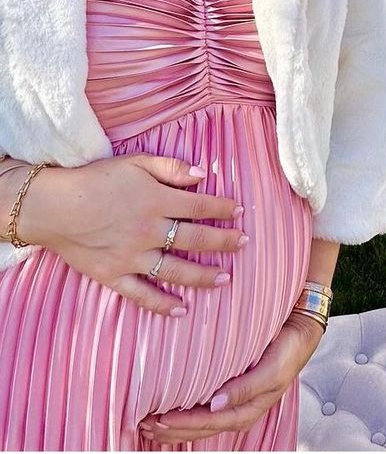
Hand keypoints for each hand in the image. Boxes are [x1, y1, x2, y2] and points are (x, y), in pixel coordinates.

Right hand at [21, 153, 244, 315]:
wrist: (54, 206)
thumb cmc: (96, 179)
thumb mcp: (135, 162)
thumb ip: (171, 167)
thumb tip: (203, 175)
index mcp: (157, 201)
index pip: (200, 207)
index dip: (223, 209)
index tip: (240, 212)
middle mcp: (150, 231)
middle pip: (195, 239)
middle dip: (223, 242)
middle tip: (244, 243)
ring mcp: (133, 257)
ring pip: (176, 270)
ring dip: (204, 276)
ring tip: (226, 278)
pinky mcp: (115, 276)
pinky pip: (143, 295)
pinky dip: (163, 304)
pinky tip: (182, 310)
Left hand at [139, 311, 323, 441]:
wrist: (301, 327)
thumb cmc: (288, 349)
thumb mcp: (272, 370)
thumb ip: (246, 389)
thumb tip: (215, 406)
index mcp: (249, 408)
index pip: (211, 423)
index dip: (186, 425)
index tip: (160, 419)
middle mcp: (239, 407)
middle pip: (202, 427)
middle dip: (173, 429)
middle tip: (144, 423)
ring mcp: (234, 398)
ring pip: (201, 420)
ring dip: (175, 424)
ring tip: (148, 422)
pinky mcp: (231, 384)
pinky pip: (204, 404)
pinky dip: (185, 409)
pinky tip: (168, 407)